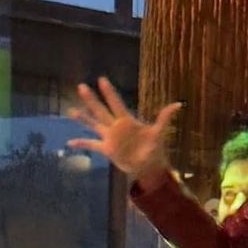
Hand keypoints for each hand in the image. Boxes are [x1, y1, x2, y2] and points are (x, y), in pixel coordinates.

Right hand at [67, 77, 181, 187]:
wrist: (150, 167)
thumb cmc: (155, 148)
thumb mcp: (159, 133)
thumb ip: (164, 118)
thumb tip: (178, 104)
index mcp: (127, 121)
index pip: (116, 103)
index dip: (109, 92)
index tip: (101, 79)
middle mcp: (116, 127)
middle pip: (101, 110)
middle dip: (91, 100)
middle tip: (81, 87)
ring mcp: (110, 137)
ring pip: (94, 125)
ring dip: (83, 118)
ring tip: (71, 110)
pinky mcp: (107, 149)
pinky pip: (91, 145)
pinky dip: (81, 144)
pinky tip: (69, 143)